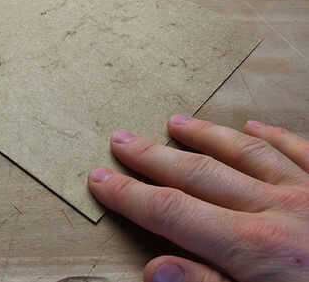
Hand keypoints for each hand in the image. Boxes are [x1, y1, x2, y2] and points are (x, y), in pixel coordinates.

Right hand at [89, 116, 308, 281]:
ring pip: (246, 153)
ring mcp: (308, 193)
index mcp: (254, 248)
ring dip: (206, 136)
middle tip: (122, 140)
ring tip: (176, 122)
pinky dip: (275, 137)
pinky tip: (254, 126)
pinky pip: (300, 151)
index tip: (101, 180)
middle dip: (153, 158)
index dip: (130, 195)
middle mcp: (278, 209)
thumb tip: (156, 270)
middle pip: (199, 175)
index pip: (172, 212)